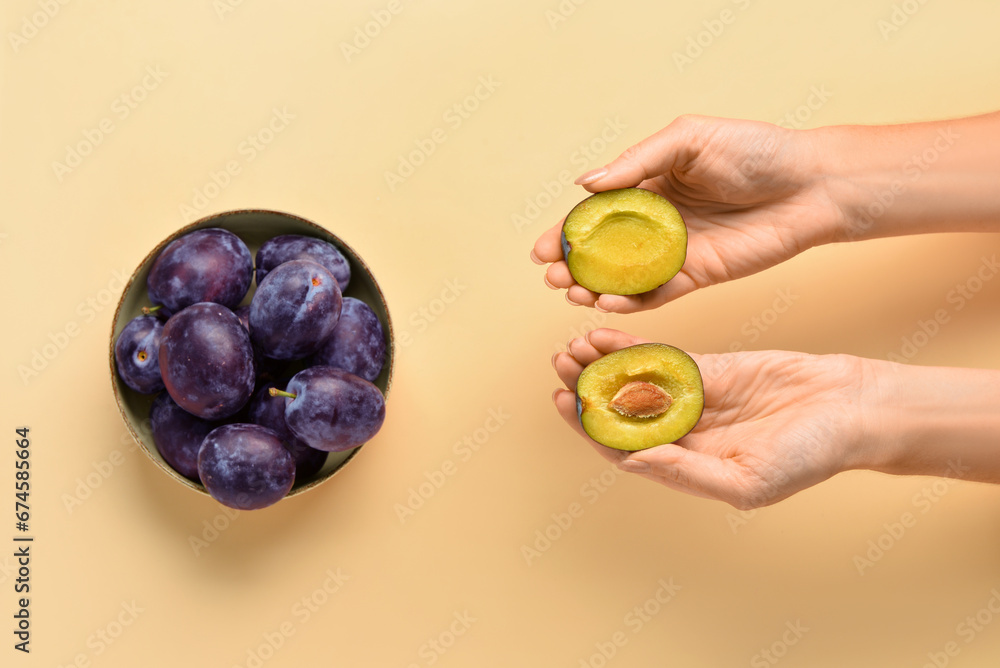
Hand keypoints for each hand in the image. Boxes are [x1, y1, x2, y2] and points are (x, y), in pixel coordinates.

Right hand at [532, 114, 846, 312]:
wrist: (809, 184)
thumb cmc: (754, 150)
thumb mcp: (687, 138)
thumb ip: (637, 161)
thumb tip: (585, 183)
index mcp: (647, 187)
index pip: (595, 214)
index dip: (566, 232)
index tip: (541, 249)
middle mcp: (655, 223)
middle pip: (601, 251)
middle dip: (571, 266)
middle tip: (551, 277)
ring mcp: (674, 253)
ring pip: (622, 278)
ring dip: (593, 288)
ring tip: (572, 292)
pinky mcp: (697, 277)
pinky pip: (656, 295)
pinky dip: (630, 303)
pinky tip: (607, 304)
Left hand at [551, 328, 883, 508]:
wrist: (851, 410)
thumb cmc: (809, 456)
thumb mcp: (748, 478)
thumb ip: (687, 472)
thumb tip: (631, 462)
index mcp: (684, 467)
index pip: (622, 448)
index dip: (589, 427)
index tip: (564, 403)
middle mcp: (681, 436)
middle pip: (619, 412)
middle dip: (587, 390)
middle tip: (560, 364)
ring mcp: (693, 400)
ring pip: (634, 382)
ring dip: (602, 365)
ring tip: (572, 345)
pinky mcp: (708, 370)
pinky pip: (661, 358)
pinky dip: (633, 346)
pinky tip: (605, 333)